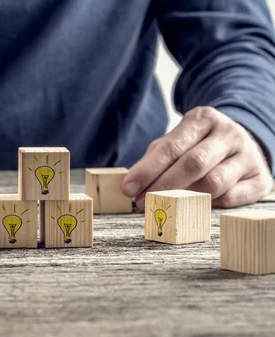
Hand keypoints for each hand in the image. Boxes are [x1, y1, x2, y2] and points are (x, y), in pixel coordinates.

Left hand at [122, 106, 272, 209]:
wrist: (242, 144)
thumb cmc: (198, 146)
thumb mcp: (176, 142)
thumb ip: (154, 160)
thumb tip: (130, 186)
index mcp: (203, 119)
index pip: (171, 147)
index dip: (147, 170)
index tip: (128, 189)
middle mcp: (229, 133)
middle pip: (193, 164)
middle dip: (163, 187)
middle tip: (143, 204)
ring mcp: (249, 155)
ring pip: (213, 184)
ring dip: (185, 199)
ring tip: (167, 207)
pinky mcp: (261, 178)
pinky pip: (231, 198)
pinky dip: (209, 206)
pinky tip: (195, 206)